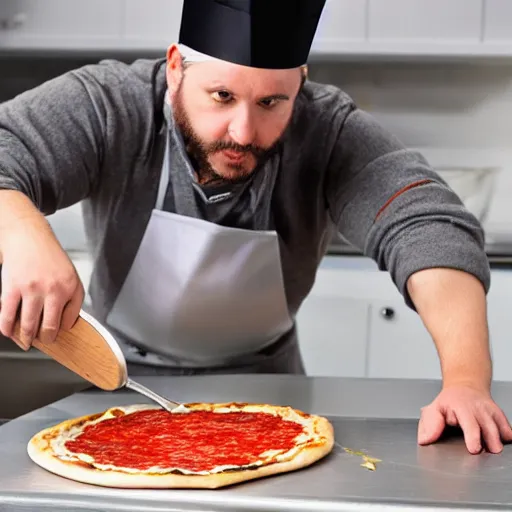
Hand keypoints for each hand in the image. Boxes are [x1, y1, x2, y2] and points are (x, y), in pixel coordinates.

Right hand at [0, 217, 83, 349]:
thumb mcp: (73, 278)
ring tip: (26, 341)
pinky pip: (7, 316)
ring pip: (27, 325)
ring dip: (26, 338)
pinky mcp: (11, 288)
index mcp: (68, 288)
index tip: (56, 336)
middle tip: (42, 341)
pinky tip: (9, 332)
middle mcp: (50, 290)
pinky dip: (7, 328)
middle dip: (44, 339)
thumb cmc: (52, 259)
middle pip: (47, 327)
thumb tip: (68, 325)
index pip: (66, 321)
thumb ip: (74, 301)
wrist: (29, 239)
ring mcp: (30, 290)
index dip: (60, 332)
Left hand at [417, 385, 511, 453]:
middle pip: (488, 426)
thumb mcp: (434, 409)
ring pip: (499, 426)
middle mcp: (477, 408)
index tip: (474, 449)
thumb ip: (429, 425)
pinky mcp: (499, 415)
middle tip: (490, 452)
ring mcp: (490, 411)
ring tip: (495, 449)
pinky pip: (506, 426)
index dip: (472, 436)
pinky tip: (504, 440)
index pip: (469, 423)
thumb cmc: (449, 402)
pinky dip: (507, 434)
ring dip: (499, 439)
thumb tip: (425, 440)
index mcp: (460, 406)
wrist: (465, 387)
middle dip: (490, 440)